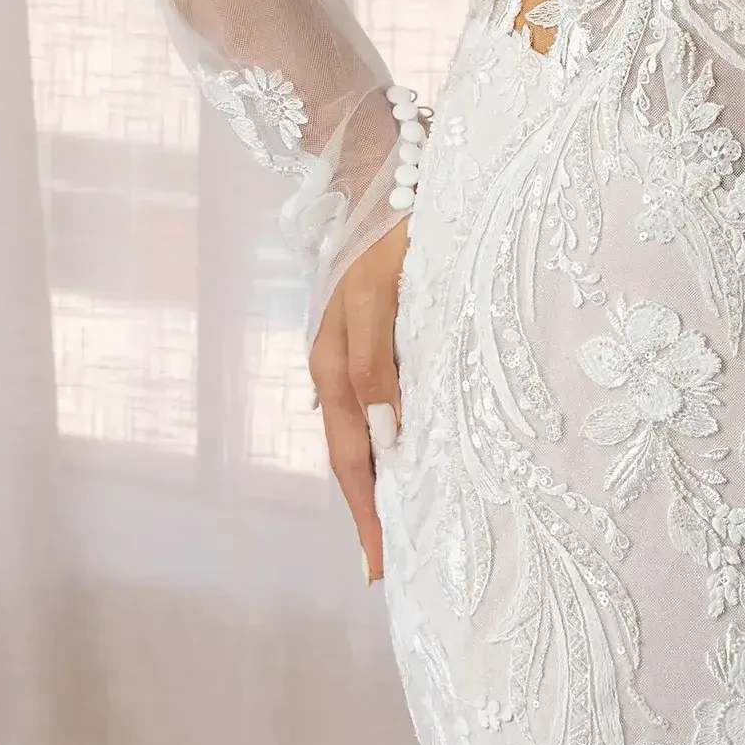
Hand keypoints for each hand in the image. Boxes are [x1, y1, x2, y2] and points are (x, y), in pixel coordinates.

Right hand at [309, 216, 409, 581]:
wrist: (385, 175)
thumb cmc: (387, 235)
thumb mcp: (380, 299)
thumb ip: (378, 365)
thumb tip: (384, 440)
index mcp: (336, 367)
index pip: (352, 460)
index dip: (366, 514)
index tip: (381, 569)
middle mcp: (340, 370)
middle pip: (353, 456)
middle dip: (370, 511)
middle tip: (389, 566)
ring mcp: (354, 353)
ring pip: (363, 434)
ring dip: (379, 479)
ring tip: (401, 523)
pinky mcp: (374, 336)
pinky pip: (377, 404)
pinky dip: (389, 441)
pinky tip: (408, 454)